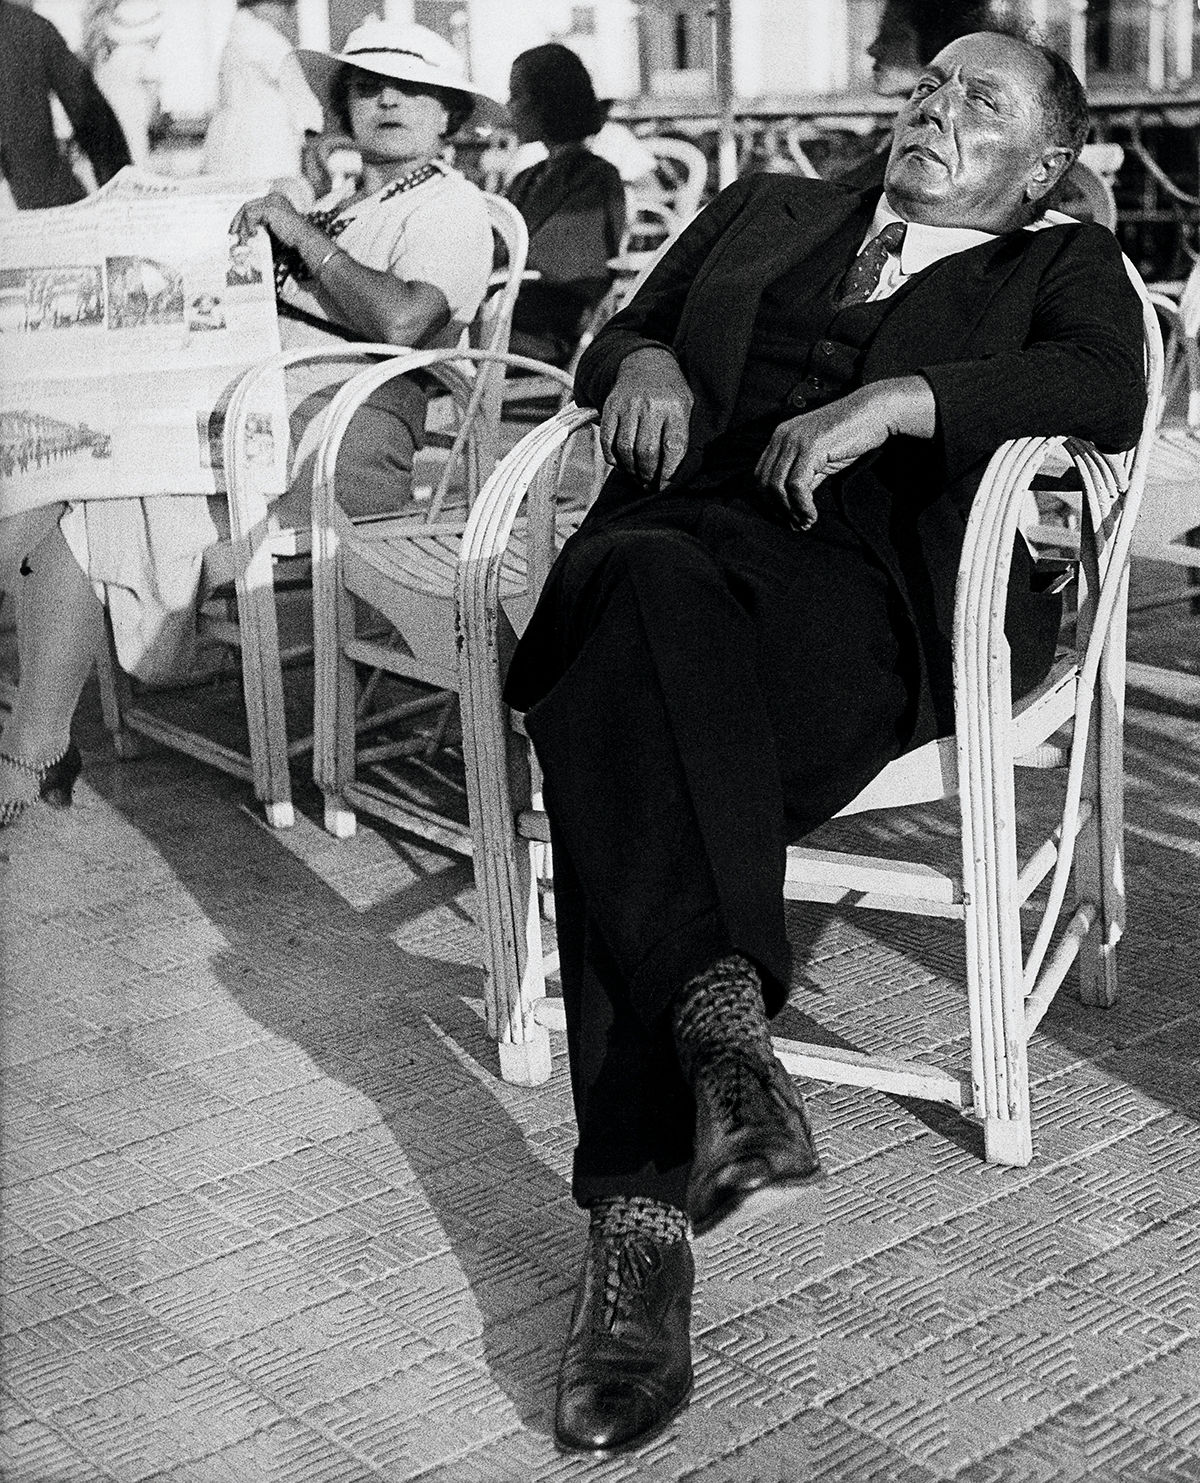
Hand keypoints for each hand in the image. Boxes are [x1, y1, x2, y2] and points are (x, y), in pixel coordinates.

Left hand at [229, 191, 308, 250]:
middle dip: (238, 220)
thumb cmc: (295, 237)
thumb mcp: (276, 228)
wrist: (305, 238)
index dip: (243, 217)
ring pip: (248, 210)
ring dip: (243, 225)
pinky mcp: (269, 208)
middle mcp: (273, 197)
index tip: (237, 230)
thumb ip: (264, 225)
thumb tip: (250, 231)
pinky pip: (251, 215)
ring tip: (243, 238)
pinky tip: (252, 235)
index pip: (254, 205)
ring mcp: (271, 201)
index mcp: (276, 200)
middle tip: (232, 232)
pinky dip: (249, 226)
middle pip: (248, 205)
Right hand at [600, 347, 693, 489]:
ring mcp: (629, 405)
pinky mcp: (611, 407)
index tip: (665, 485)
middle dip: (648, 474)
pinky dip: (612, 457)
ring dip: (631, 469)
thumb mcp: (685, 406)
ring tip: (637, 476)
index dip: (669, 472)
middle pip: (647, 451)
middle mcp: (651, 406)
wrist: (646, 363)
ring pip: (626, 448)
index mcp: (675, 408)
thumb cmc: (670, 394)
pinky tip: (620, 464)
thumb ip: (681, 435)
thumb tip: (672, 473)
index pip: (673, 448)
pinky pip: (607, 439)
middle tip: (649, 484)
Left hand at [754, 376, 936, 529]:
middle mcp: (782, 436)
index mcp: (781, 436)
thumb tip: (794, 505)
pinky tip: (812, 515)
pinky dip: (802, 506)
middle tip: (796, 525)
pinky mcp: (809, 447)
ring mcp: (794, 440)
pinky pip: (796, 485)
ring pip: (778, 487)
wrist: (874, 412)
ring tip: (806, 522)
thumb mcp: (821, 458)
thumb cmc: (851, 434)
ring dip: (791, 511)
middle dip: (778, 509)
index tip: (788, 518)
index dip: (770, 501)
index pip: (762, 474)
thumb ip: (805, 477)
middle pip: (764, 483)